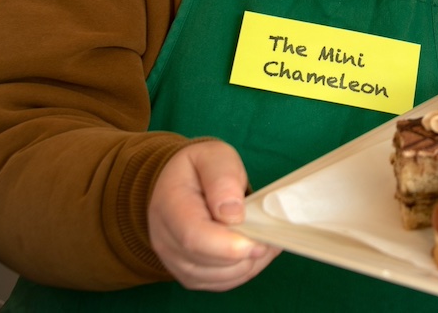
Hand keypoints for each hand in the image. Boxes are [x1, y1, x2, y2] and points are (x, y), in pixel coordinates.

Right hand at [148, 140, 280, 289]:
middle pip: (207, 262)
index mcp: (169, 204)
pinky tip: (256, 250)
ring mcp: (175, 260)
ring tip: (267, 239)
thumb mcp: (213, 156)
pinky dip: (244, 270)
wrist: (180, 183)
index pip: (193, 236)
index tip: (257, 240)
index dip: (227, 245)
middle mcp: (165, 239)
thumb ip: (223, 179)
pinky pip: (221, 282)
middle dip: (246, 253)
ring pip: (218, 277)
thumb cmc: (201, 168)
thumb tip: (233, 213)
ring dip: (249, 263)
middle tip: (272, 235)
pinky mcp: (190, 273)